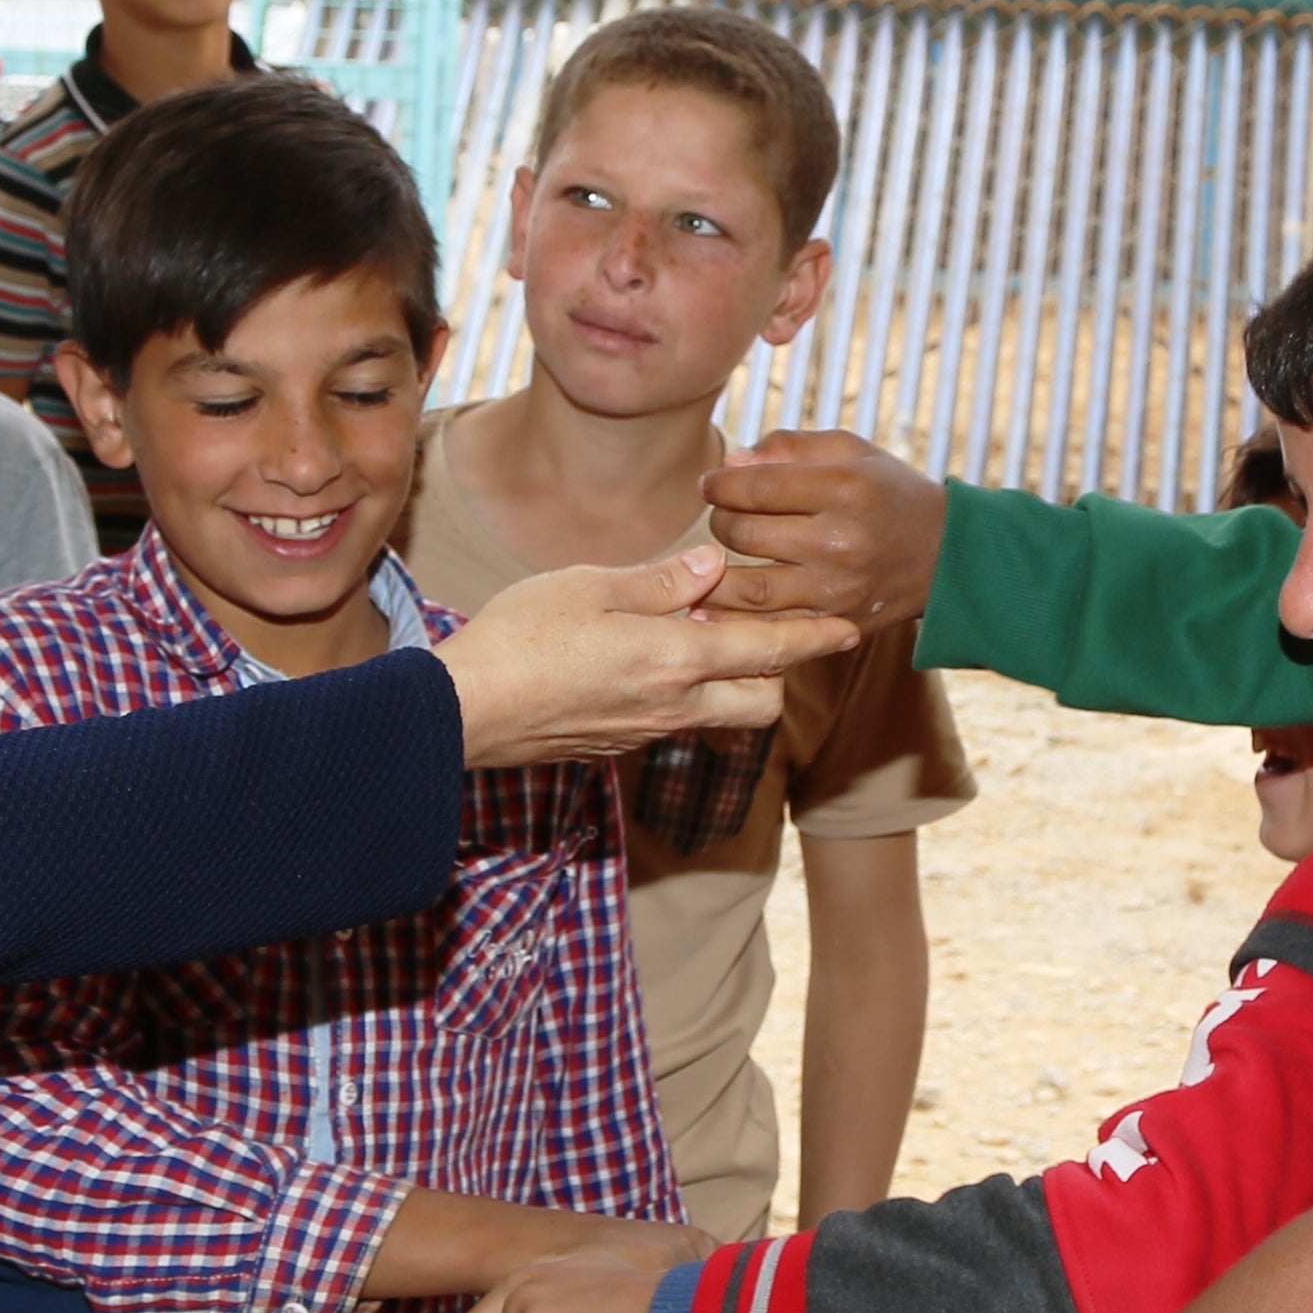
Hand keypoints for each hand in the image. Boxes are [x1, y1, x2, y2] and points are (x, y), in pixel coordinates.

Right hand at [432, 545, 858, 768]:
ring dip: (727, 683)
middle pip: (763, 701)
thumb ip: (660, 580)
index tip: (849, 627)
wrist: (463, 714)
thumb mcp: (591, 585)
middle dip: (778, 670)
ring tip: (694, 637)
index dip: (814, 636)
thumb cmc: (520, 638)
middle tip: (761, 629)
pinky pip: (675, 722)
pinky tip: (646, 663)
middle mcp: (673, 705)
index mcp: (675, 657)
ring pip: (720, 716)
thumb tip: (713, 567)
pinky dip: (683, 695)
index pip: (769, 649)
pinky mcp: (617, 745)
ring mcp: (646, 732)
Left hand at [701, 431, 944, 634]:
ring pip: (750, 588)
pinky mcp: (839, 624)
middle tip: (720, 515)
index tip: (710, 483)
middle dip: (719, 521)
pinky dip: (734, 620)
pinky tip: (710, 608)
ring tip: (710, 560)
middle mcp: (842, 541)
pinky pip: (772, 628)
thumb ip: (789, 447)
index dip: (719, 483)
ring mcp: (840, 589)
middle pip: (747, 534)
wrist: (948, 554)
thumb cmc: (888, 493)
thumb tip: (731, 464)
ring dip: (715, 575)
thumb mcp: (850, 451)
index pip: (757, 485)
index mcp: (846, 488)